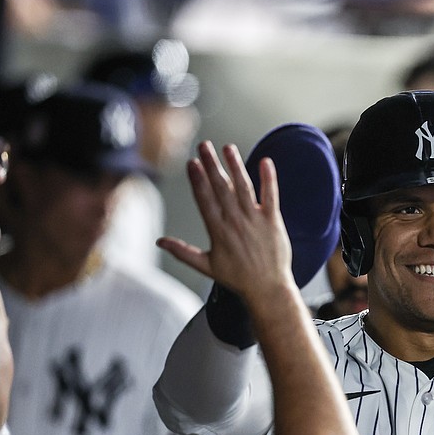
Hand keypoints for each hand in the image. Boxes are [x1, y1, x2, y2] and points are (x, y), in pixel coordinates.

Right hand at [157, 141, 292, 303]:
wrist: (268, 288)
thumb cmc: (238, 278)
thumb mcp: (206, 266)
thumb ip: (183, 252)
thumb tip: (160, 242)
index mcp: (218, 231)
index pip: (205, 200)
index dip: (198, 180)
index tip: (191, 163)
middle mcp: (235, 222)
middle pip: (221, 189)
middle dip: (212, 166)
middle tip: (204, 146)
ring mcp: (255, 220)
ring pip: (243, 188)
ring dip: (235, 166)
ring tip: (228, 148)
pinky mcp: (273, 221)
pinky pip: (271, 196)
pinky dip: (269, 179)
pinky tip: (266, 162)